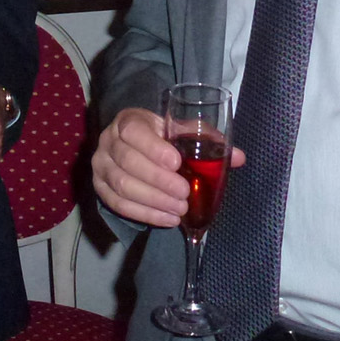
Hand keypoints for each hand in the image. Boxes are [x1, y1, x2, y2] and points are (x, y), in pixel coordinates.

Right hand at [92, 106, 243, 225]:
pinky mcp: (100, 188)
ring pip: (123, 186)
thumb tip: (239, 157)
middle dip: (159, 181)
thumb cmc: (163, 138)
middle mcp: (108, 141)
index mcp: (128, 121)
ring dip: (154, 200)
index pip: (133, 132)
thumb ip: (208, 140)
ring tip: (179, 209)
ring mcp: (101, 166)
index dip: (153, 148)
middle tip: (185, 193)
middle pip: (128, 162)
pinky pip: (118, 205)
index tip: (177, 163)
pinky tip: (167, 218)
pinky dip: (145, 214)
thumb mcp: (182, 131)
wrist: (135, 147)